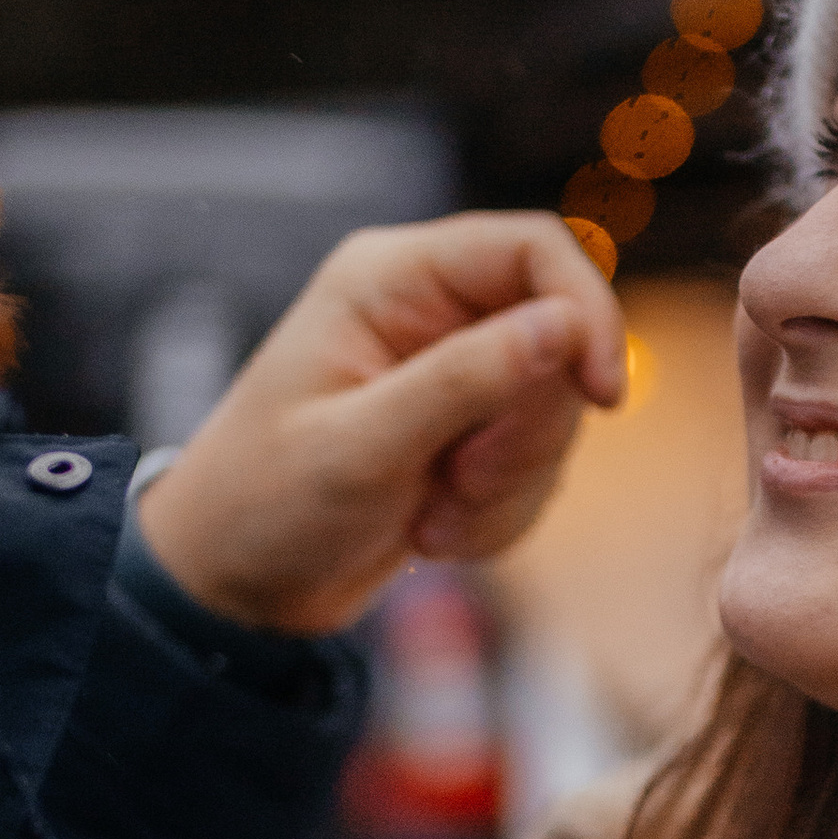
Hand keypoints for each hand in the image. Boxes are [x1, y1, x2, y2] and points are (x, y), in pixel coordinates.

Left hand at [135, 212, 623, 632]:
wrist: (234, 587)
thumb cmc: (266, 504)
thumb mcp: (361, 447)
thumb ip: (465, 381)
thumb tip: (566, 324)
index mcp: (391, 279)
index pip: (534, 250)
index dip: (586, 312)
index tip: (603, 396)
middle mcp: (431, 312)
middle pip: (558, 343)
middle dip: (524, 436)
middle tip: (460, 485)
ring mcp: (454, 376)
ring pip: (554, 417)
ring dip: (507, 488)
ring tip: (429, 520)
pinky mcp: (468, 437)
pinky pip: (536, 469)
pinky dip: (499, 516)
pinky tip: (431, 533)